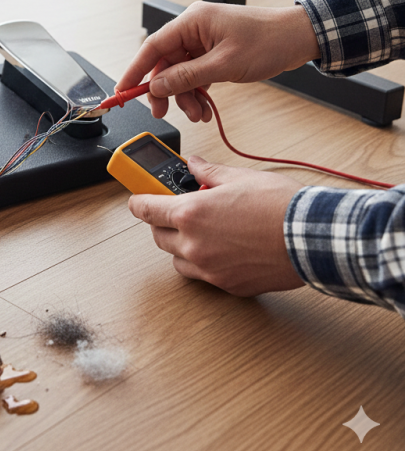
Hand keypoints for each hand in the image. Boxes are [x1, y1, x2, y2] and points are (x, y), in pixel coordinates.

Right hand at [116, 2, 319, 121]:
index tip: (123, 90)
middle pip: (165, 63)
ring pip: (180, 72)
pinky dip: (196, 91)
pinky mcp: (213, 51)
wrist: (299, 38)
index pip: (152, 46)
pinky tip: (204, 107)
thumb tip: (158, 87)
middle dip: (165, 91)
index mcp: (192, 21)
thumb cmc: (269, 41)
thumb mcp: (225, 65)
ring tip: (197, 113)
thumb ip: (187, 77)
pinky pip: (194, 74)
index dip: (135, 70)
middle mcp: (194, 28)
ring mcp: (203, 39)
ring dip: (185, 95)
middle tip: (163, 112)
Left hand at [128, 156, 304, 296]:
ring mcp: (210, 269)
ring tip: (202, 231)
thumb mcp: (239, 178)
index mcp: (191, 213)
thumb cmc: (281, 207)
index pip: (146, 209)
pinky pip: (203, 276)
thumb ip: (209, 172)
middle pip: (158, 236)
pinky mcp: (228, 286)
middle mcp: (194, 244)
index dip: (139, 202)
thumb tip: (194, 165)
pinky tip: (222, 249)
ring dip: (181, 245)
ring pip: (177, 259)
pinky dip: (204, 263)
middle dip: (163, 222)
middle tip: (179, 210)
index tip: (137, 199)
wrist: (313, 238)